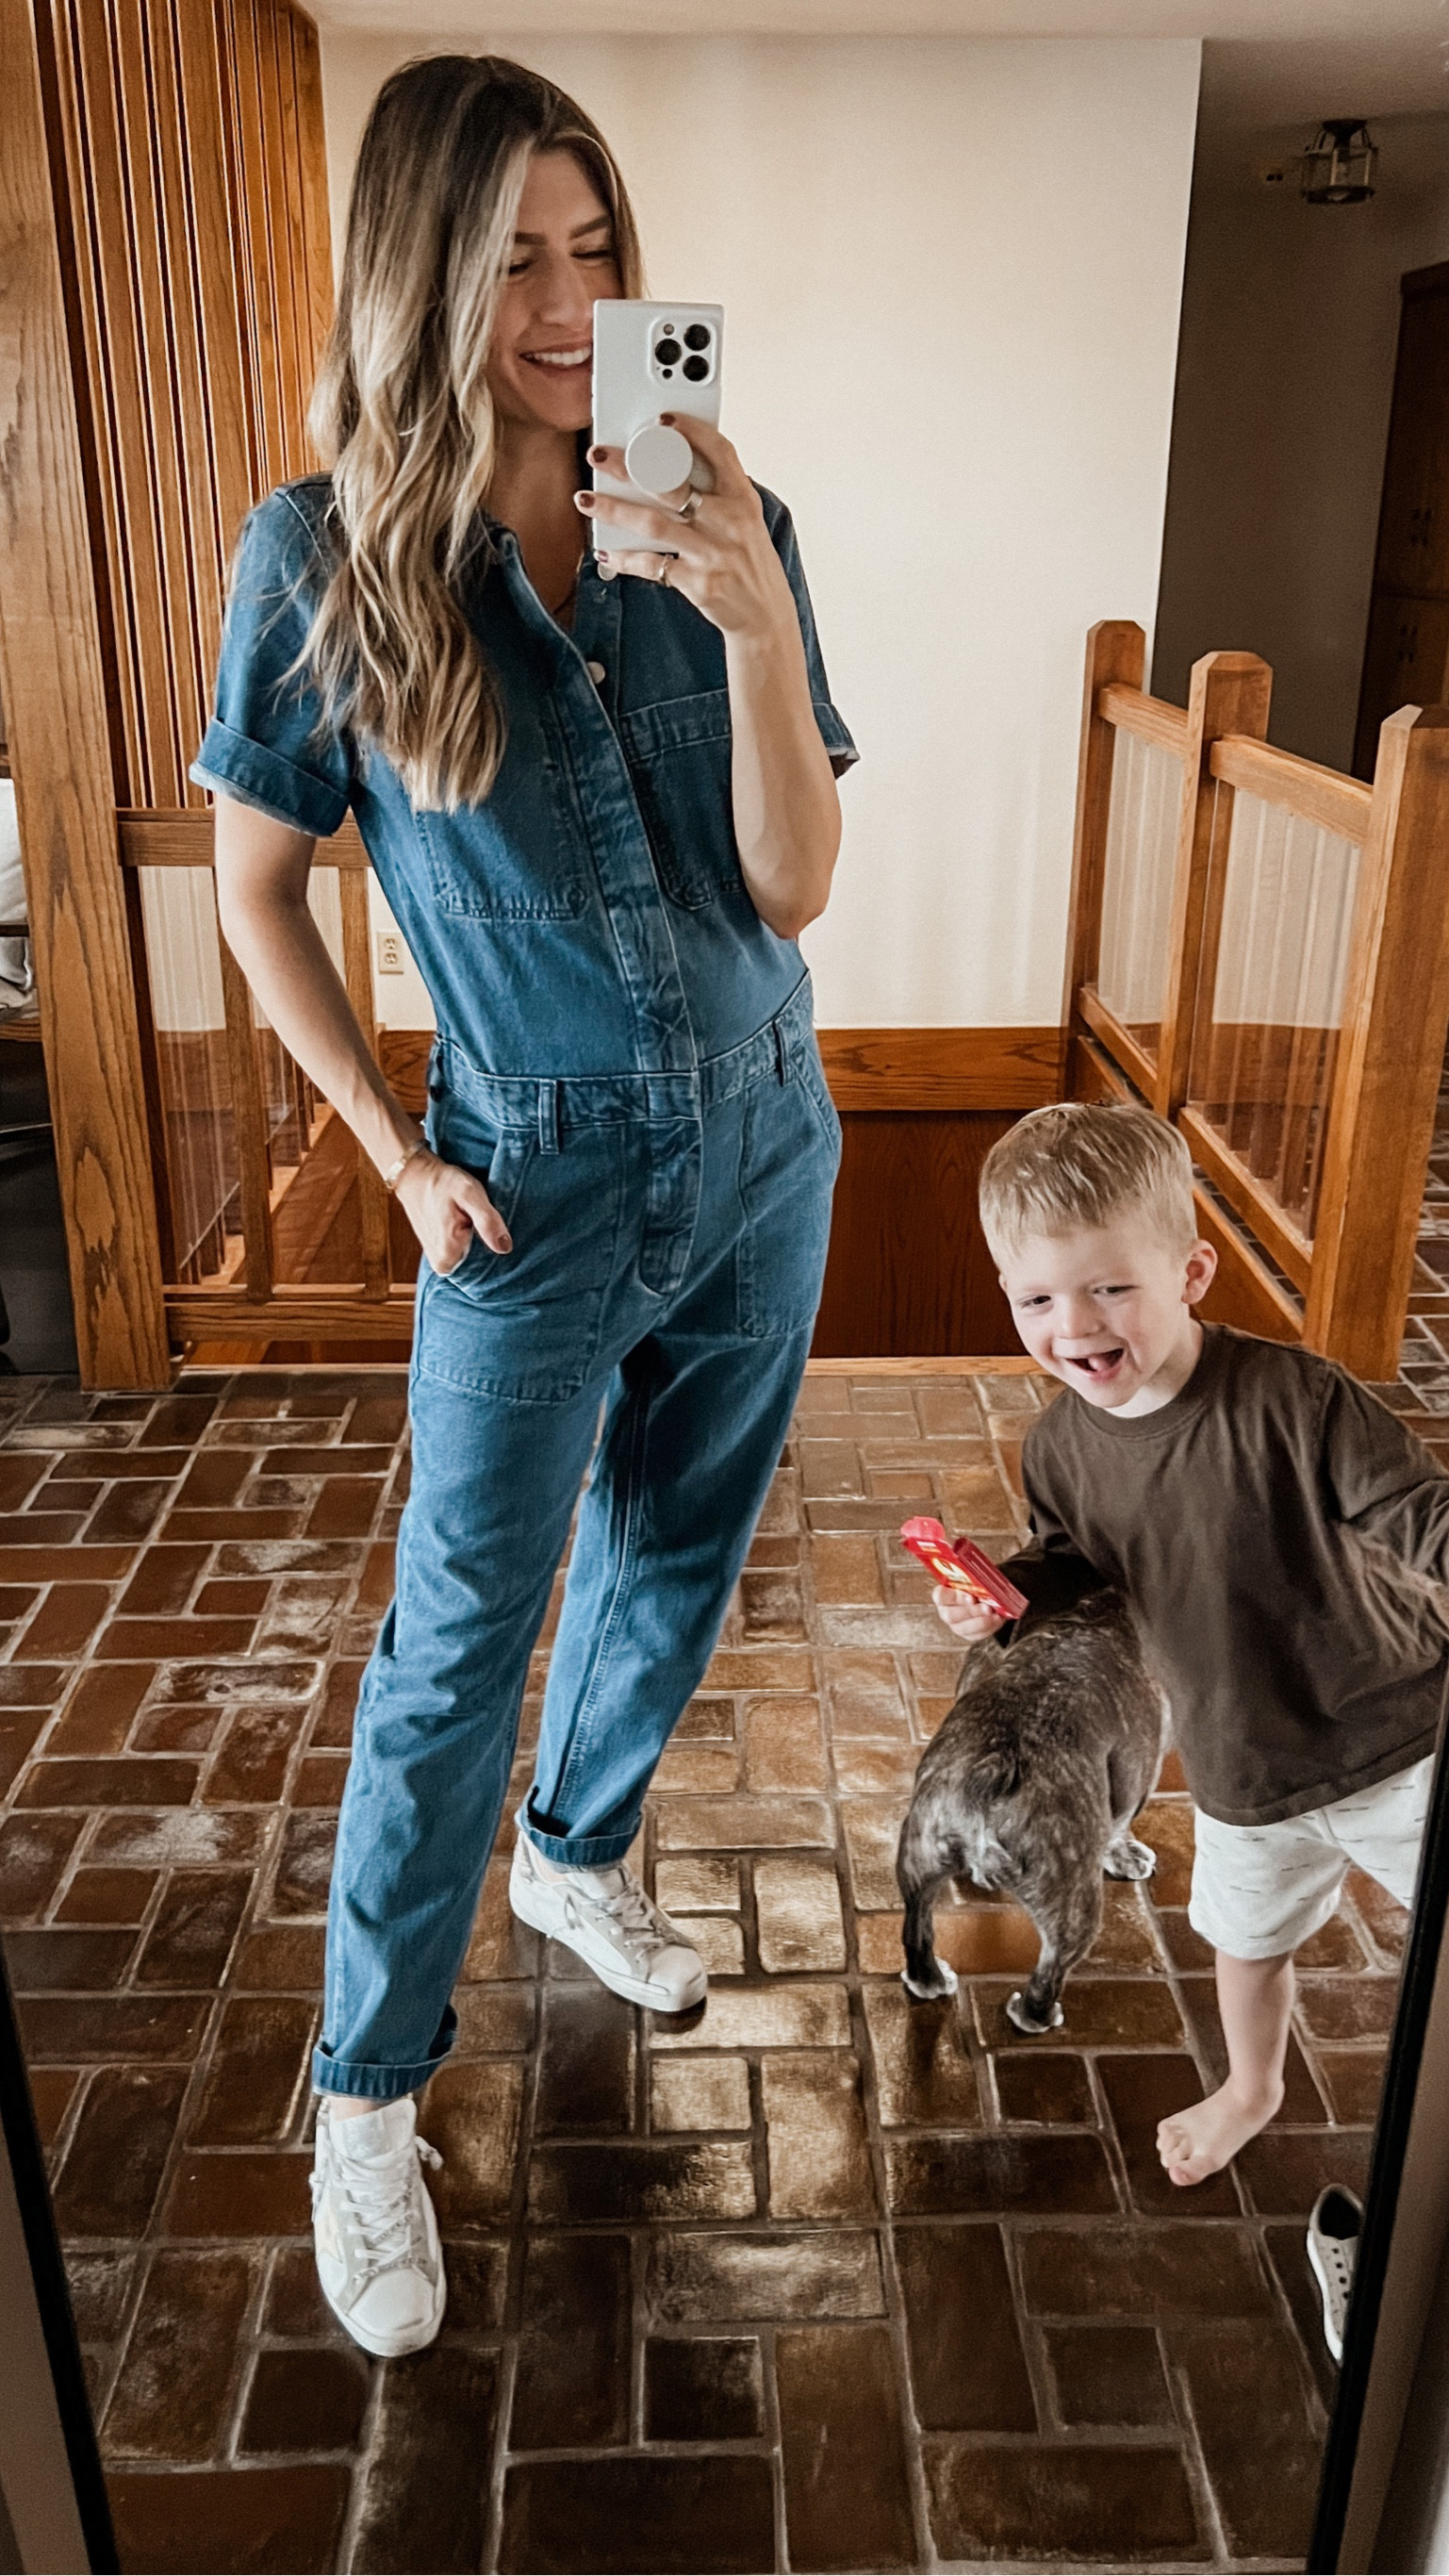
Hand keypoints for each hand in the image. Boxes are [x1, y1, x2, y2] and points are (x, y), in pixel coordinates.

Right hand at [393, 1148, 511, 1277]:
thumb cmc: (443, 1183)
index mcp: (449, 1256)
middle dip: (484, 1241)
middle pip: (480, 1261)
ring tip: (469, 1219)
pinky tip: (464, 1224)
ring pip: (471, 1257)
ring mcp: (438, 1261)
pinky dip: (466, 1240)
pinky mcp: (437, 1255)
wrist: (416, 1177)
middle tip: (477, 1217)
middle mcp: (442, 1265)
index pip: (489, 1262)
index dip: (493, 1241)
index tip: (487, 1223)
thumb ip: (487, 1220)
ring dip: (475, 1239)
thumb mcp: (469, 1193)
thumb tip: (504, 1247)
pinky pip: (461, 1253)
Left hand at [576, 415, 794, 642]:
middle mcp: (728, 523)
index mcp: (743, 500)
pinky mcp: (696, 582)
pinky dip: (624, 560)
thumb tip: (674, 466)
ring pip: (652, 523)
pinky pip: (651, 566)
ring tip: (586, 499)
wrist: (764, 616)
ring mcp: (711, 553)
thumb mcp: (747, 522)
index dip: (691, 430)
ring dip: (614, 509)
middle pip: (672, 484)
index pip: (720, 452)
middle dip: (629, 466)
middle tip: (599, 454)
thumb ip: (719, 495)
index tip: (663, 418)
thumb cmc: (750, 564)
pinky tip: (606, 554)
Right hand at [932, 1584, 1008, 1643]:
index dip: (954, 1597)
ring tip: (993, 1614)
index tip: (971, 1597)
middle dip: (971, 1611)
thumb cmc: (981, 1582)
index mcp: (945, 1594)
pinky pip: (977, 1634)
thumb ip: (976, 1579)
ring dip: (980, 1621)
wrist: (991, 1594)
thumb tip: (983, 1583)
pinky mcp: (969, 1634)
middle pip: (950, 1615)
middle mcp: (946, 1611)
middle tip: (986, 1608)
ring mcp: (957, 1625)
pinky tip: (997, 1619)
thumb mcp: (978, 1576)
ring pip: (963, 1628)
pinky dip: (989, 1627)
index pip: (940, 1595)